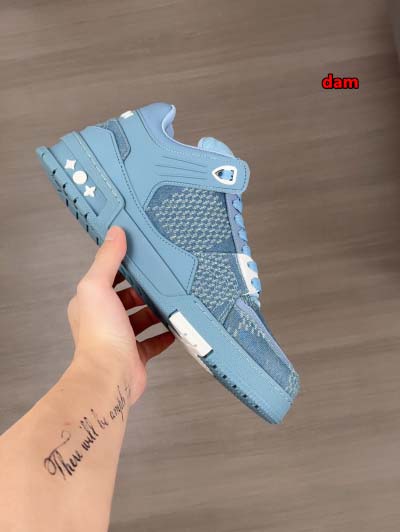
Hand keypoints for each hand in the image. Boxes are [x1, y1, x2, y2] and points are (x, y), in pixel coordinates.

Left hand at [67, 226, 174, 402]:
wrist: (110, 375)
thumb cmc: (100, 334)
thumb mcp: (98, 286)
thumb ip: (108, 259)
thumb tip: (115, 234)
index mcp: (90, 302)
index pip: (107, 277)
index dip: (123, 266)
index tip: (140, 256)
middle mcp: (103, 320)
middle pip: (126, 298)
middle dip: (142, 290)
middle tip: (160, 279)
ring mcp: (120, 338)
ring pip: (140, 320)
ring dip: (154, 311)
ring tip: (170, 302)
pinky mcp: (135, 355)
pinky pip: (152, 342)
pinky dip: (163, 335)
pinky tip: (174, 329)